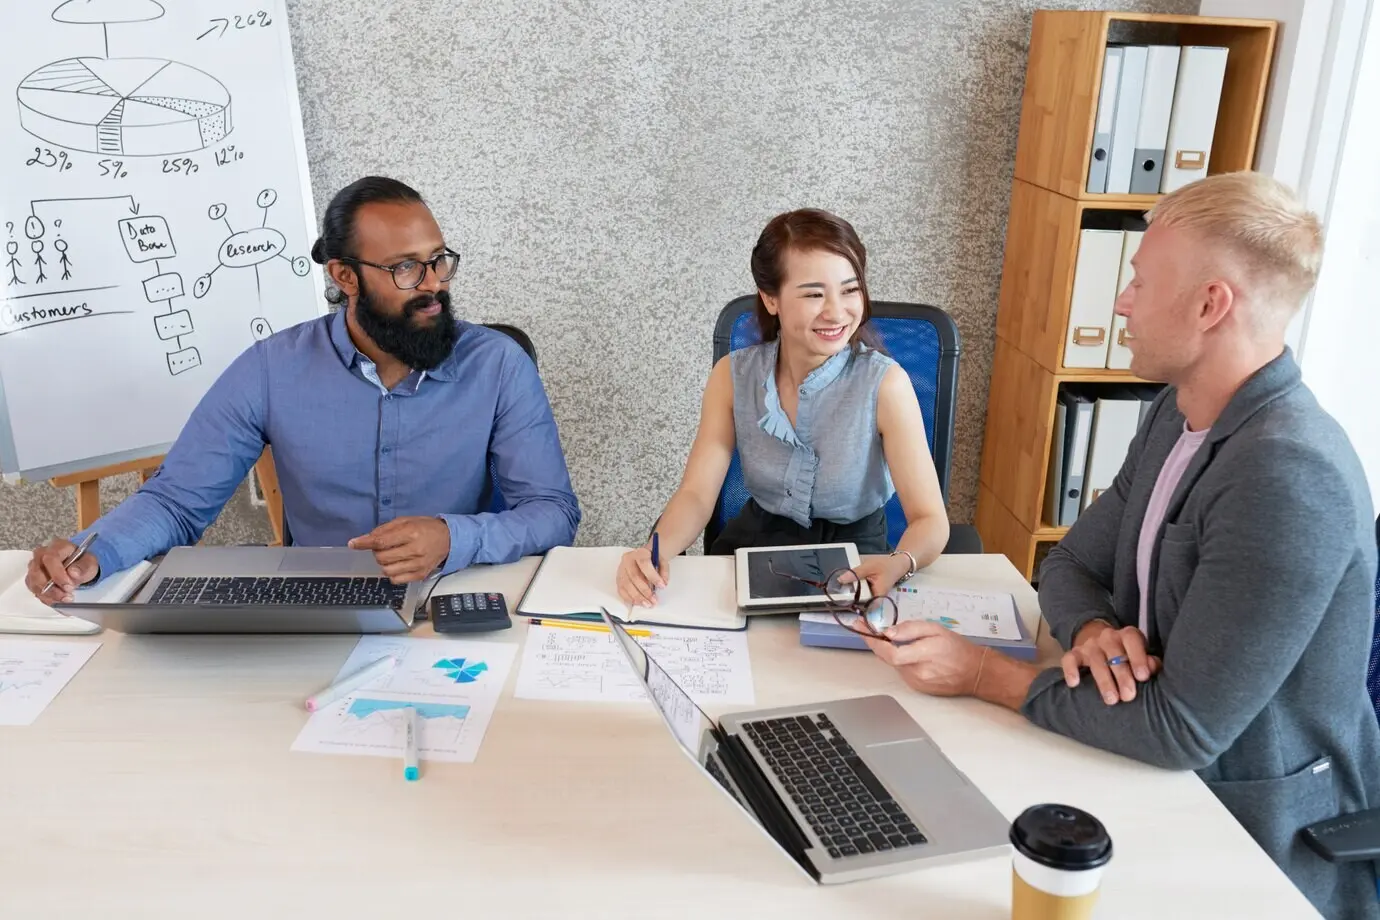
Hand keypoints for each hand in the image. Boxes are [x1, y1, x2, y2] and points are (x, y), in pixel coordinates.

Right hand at [25, 538, 98, 605]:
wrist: (79, 567)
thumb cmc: (82, 562)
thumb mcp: (90, 563)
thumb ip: (83, 567)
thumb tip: (73, 573)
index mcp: (57, 547)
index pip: (50, 558)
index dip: (58, 574)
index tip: (68, 585)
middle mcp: (41, 556)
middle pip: (37, 573)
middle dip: (52, 588)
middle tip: (67, 596)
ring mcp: (35, 567)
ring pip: (34, 584)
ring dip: (49, 595)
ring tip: (65, 600)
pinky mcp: (33, 580)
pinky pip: (35, 591)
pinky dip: (47, 599)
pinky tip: (58, 602)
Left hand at [348, 517, 450, 583]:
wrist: (449, 539)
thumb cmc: (425, 528)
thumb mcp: (406, 521)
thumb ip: (386, 529)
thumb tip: (366, 539)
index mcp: (411, 533)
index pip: (381, 541)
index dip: (364, 543)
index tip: (353, 544)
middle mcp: (415, 550)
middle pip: (382, 558)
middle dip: (377, 552)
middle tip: (384, 546)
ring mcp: (418, 565)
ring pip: (387, 570)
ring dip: (384, 563)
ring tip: (392, 555)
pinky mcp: (420, 575)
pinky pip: (396, 579)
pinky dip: (392, 573)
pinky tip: (398, 564)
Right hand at [616, 543, 667, 606]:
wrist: (642, 558)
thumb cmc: (652, 561)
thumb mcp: (662, 562)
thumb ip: (664, 572)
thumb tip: (663, 584)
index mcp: (639, 553)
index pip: (644, 564)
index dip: (653, 576)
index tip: (662, 586)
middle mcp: (627, 560)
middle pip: (634, 577)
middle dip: (645, 591)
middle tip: (654, 600)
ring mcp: (621, 570)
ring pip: (626, 585)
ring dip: (638, 597)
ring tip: (648, 604)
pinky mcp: (618, 579)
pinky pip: (621, 591)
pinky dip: (630, 599)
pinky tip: (639, 603)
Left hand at [840, 553, 912, 601]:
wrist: (897, 564)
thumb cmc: (886, 565)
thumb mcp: (869, 567)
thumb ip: (855, 573)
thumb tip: (840, 580)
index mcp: (878, 595)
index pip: (864, 607)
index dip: (852, 606)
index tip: (841, 602)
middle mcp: (876, 599)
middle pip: (860, 603)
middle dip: (849, 599)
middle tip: (836, 594)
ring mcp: (873, 596)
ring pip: (859, 599)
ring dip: (851, 594)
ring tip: (839, 590)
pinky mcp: (871, 592)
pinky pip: (861, 593)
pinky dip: (855, 589)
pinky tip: (848, 585)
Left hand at [861, 620, 986, 696]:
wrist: (974, 672)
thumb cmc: (957, 649)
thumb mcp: (936, 629)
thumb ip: (911, 629)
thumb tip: (889, 631)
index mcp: (923, 655)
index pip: (890, 652)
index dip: (873, 641)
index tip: (861, 627)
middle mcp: (917, 673)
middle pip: (887, 658)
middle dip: (876, 642)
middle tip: (868, 629)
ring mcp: (916, 683)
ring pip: (893, 664)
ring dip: (889, 651)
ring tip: (892, 638)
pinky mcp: (917, 687)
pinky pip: (901, 671)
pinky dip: (898, 660)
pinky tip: (906, 652)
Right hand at [1061, 623, 1162, 704]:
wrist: (1101, 642)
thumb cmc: (1128, 656)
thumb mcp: (1141, 656)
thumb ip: (1150, 663)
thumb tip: (1151, 669)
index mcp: (1127, 635)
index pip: (1132, 640)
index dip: (1137, 657)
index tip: (1142, 677)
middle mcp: (1108, 637)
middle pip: (1114, 652)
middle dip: (1122, 675)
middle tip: (1128, 696)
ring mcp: (1090, 645)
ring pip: (1095, 659)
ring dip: (1103, 680)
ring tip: (1111, 699)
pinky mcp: (1075, 653)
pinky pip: (1069, 659)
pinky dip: (1070, 670)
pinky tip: (1074, 683)